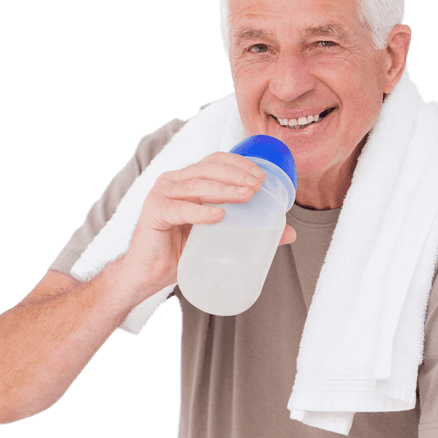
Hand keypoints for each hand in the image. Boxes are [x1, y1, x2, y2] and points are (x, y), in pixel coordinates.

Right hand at [120, 152, 296, 301]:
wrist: (147, 275)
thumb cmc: (180, 253)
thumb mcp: (217, 237)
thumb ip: (249, 231)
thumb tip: (289, 232)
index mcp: (188, 180)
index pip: (216, 161)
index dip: (239, 164)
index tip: (262, 177)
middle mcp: (173, 181)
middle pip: (209, 168)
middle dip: (237, 174)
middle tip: (258, 187)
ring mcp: (161, 194)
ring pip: (197, 184)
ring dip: (224, 189)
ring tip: (246, 196)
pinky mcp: (153, 213)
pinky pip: (180, 209)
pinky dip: (201, 212)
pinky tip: (219, 216)